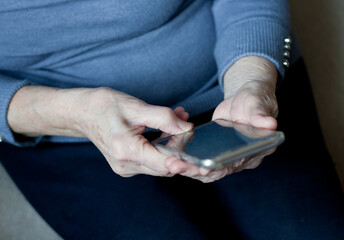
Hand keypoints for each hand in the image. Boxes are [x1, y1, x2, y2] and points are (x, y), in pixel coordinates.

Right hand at [78, 88, 193, 176]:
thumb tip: (187, 127)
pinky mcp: (129, 164)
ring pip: (161, 163)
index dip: (186, 164)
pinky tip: (168, 127)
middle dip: (181, 147)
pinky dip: (164, 145)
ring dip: (174, 144)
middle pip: (166, 166)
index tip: (203, 164)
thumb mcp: (135, 107)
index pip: (164, 165)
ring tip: (178, 117)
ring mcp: (127, 167)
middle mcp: (126, 164)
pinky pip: (153, 159)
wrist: (82, 112)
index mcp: (126, 150)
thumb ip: (164, 117)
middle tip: (187, 124)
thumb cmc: (103, 106)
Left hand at [164, 56, 278, 181]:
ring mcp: (228, 157)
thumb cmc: (255, 99)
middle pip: (218, 171)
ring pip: (206, 169)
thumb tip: (271, 125)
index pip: (237, 163)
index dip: (220, 168)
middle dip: (196, 170)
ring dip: (188, 168)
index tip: (203, 170)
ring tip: (170, 164)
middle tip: (176, 167)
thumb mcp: (257, 104)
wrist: (245, 98)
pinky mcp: (215, 152)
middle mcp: (243, 159)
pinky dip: (187, 159)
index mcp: (257, 151)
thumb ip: (261, 115)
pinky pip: (200, 159)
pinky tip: (172, 155)